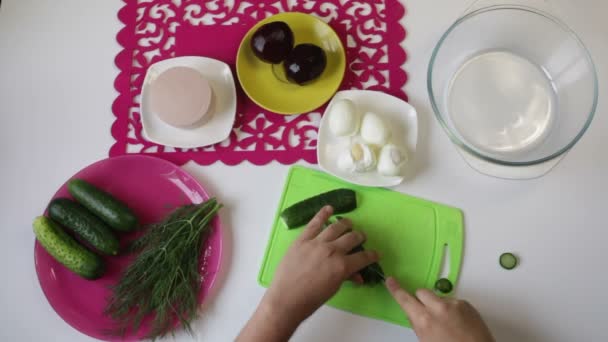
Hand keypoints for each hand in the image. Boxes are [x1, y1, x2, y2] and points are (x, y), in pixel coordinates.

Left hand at [237, 206, 378, 340]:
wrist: (285, 298)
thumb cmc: (311, 299)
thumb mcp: (333, 289)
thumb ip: (346, 277)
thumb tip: (357, 275)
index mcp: (342, 266)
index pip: (363, 258)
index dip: (372, 255)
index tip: (376, 253)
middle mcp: (332, 250)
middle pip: (351, 238)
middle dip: (359, 237)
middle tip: (361, 237)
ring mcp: (316, 243)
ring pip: (335, 228)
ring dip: (345, 224)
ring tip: (349, 223)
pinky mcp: (302, 240)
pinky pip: (314, 224)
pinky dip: (322, 214)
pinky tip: (329, 209)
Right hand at [386, 277, 494, 341]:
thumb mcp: (426, 341)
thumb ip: (418, 325)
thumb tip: (414, 315)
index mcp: (424, 320)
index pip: (405, 299)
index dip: (396, 290)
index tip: (390, 280)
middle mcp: (438, 307)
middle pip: (422, 292)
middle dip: (421, 299)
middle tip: (425, 311)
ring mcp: (453, 304)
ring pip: (439, 297)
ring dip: (438, 305)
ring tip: (447, 322)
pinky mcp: (466, 304)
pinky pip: (453, 302)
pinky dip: (452, 309)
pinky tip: (458, 323)